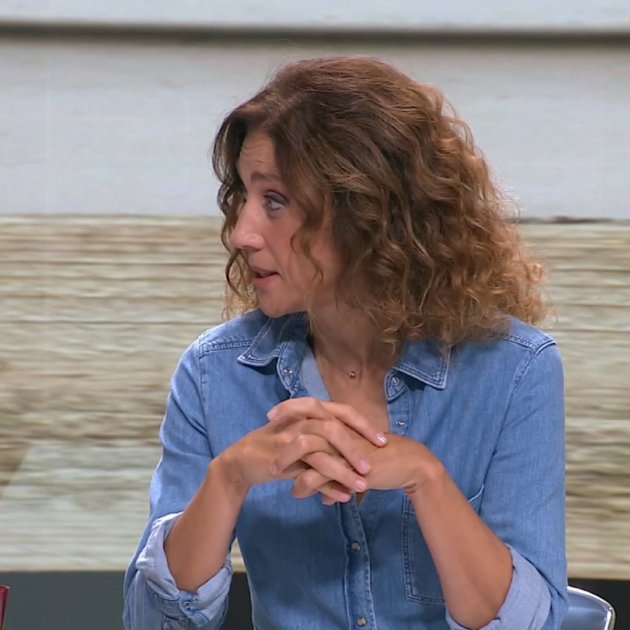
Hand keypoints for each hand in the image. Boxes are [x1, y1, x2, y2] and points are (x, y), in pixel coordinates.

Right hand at [217, 398, 385, 502]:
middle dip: (355, 448)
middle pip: (333, 428)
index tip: (384, 440)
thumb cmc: (279, 448)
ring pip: (322, 451)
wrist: (243, 460)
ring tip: (362, 486)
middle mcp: (301, 420)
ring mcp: (290, 438)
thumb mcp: (305, 440)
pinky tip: (342, 498)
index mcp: (310, 412)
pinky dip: (327, 486)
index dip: (363, 425)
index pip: (342, 411)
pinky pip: (308, 472)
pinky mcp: (281, 458)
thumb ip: (328, 442)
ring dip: (343, 470)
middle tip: (372, 465)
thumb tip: (357, 454)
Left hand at [268, 399, 441, 502]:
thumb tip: (323, 492)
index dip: (290, 407)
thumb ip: (336, 470)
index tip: (272, 414)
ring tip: (273, 474)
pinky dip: (304, 485)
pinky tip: (296, 493)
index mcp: (341, 420)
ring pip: (306, 447)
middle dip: (282, 425)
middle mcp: (341, 428)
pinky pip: (318, 475)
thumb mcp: (356, 459)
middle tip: (264, 432)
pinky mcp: (348, 466)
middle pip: (305, 418)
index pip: (311, 405)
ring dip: (286, 460)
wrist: (408, 465)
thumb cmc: (383, 459)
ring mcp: (343, 446)